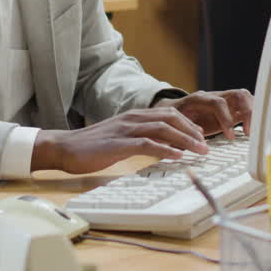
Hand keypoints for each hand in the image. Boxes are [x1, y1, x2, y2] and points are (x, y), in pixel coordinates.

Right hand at [31, 108, 207, 173]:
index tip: (201, 137)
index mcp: (134, 116)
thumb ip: (139, 139)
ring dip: (185, 140)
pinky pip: (147, 144)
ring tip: (199, 151)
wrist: (64, 148)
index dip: (188, 124)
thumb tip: (161, 148)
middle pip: (171, 118)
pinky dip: (165, 149)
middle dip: (192, 131)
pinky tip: (177, 156)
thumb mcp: (120, 138)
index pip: (169, 113)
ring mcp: (125, 130)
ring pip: (163, 129)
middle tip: (206, 145)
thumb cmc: (91, 146)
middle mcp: (132, 119)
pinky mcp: (119, 144)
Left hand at [155, 89, 252, 138]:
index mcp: (199, 99)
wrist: (173, 110)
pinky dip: (252, 117)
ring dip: (252, 114)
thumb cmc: (174, 118)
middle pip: (238, 94)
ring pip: (245, 97)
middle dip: (247, 112)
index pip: (219, 103)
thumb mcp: (174, 124)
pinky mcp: (230, 108)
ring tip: (253, 132)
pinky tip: (251, 132)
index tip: (230, 137)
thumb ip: (183, 132)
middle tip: (248, 133)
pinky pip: (246, 106)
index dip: (226, 119)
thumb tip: (192, 144)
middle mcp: (214, 96)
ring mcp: (224, 100)